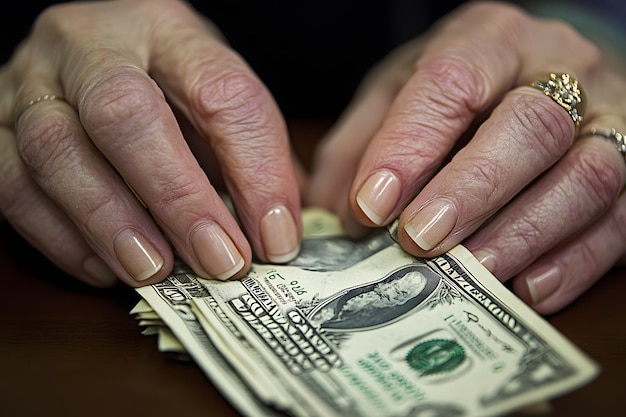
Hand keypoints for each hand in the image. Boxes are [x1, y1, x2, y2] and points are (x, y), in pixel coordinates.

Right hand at [0, 0, 302, 287]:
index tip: (276, 239)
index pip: (221, 93)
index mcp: (170, 33)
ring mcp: (33, 83)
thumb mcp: (219, 107)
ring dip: (110, 222)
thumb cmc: (166, 89)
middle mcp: (93, 45)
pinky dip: (60, 236)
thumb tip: (277, 238)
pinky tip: (106, 267)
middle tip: (219, 261)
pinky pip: (11, 185)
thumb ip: (254, 160)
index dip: (256, 171)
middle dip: (177, 198)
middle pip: (124, 114)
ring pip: (55, 149)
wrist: (93, 54)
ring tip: (156, 270)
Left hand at [307, 2, 625, 313]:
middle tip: (420, 241)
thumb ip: (360, 145)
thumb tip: (334, 216)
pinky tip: (527, 289)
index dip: (410, 146)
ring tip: (472, 274)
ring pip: (585, 175)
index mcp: (488, 39)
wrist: (542, 73)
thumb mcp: (397, 95)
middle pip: (530, 126)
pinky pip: (621, 218)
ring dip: (523, 234)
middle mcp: (559, 69)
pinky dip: (575, 261)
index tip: (372, 205)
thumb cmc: (460, 90)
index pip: (452, 82)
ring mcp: (609, 118)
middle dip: (473, 190)